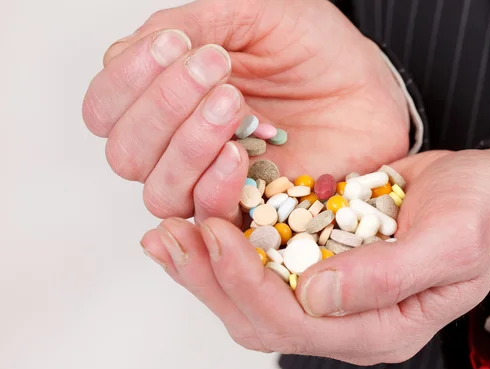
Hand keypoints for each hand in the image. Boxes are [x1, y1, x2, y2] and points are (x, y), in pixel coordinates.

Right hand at [82, 0, 409, 222]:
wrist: (371, 88)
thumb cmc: (316, 50)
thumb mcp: (256, 16)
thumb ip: (192, 26)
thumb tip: (133, 50)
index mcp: (169, 95)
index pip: (106, 107)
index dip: (127, 82)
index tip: (175, 47)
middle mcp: (181, 144)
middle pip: (125, 153)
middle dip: (160, 110)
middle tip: (213, 72)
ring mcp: (213, 182)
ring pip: (158, 190)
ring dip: (186, 146)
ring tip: (233, 104)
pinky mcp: (249, 211)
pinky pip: (208, 216)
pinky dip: (213, 185)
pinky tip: (238, 151)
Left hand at [139, 148, 489, 364]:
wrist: (487, 191)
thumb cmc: (480, 216)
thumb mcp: (451, 243)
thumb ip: (388, 276)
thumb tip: (316, 297)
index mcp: (378, 328)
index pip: (297, 324)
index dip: (250, 282)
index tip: (219, 233)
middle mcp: (345, 318)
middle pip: (260, 316)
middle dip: (211, 278)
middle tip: (171, 236)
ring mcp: (329, 291)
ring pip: (251, 293)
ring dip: (207, 265)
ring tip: (167, 233)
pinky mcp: (318, 258)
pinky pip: (263, 261)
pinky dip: (226, 244)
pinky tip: (198, 220)